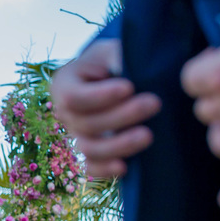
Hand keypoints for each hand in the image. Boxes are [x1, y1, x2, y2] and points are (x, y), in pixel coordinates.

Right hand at [50, 38, 162, 178]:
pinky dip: (106, 170)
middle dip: (121, 116)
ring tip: (148, 135)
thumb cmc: (115, 61)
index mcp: (64, 85)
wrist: (118, 79)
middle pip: (85, 124)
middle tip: (155, 103)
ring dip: (119, 145)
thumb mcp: (114, 51)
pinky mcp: (91, 153)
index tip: (129, 87)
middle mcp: (65, 113)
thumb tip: (125, 66)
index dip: (100, 96)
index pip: (73, 97)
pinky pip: (92, 167)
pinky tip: (125, 167)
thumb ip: (118, 55)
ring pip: (89, 148)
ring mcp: (77, 135)